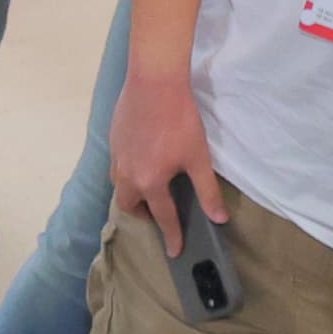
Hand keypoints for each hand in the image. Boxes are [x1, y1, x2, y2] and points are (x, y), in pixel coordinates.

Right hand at [110, 48, 222, 236]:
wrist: (154, 82)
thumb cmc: (180, 120)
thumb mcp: (198, 157)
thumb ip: (207, 190)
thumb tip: (219, 218)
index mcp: (150, 182)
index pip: (162, 217)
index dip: (172, 236)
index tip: (175, 251)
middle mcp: (127, 175)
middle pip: (129, 206)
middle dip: (144, 214)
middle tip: (159, 212)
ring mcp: (117, 157)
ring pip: (119, 186)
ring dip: (133, 194)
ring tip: (149, 188)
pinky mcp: (113, 140)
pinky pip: (117, 167)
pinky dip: (128, 173)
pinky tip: (142, 160)